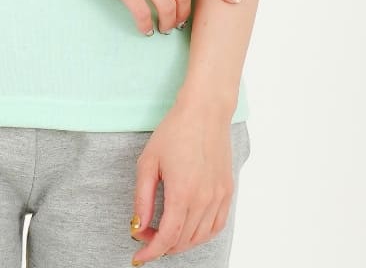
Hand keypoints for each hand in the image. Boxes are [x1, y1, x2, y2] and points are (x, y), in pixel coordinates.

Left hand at [129, 99, 235, 262]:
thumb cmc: (174, 131)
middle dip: (161, 245)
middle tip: (145, 234)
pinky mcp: (227, 191)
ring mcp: (219, 197)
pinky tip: (188, 228)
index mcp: (182, 193)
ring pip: (200, 237)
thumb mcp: (148, 162)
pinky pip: (216, 226)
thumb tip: (138, 227)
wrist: (205, 111)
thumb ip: (142, 199)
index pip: (167, 238)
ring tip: (164, 233)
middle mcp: (204, 199)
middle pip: (182, 241)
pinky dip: (201, 235)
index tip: (139, 257)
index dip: (151, 252)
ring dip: (180, 243)